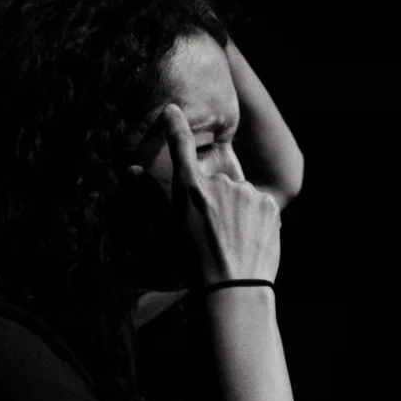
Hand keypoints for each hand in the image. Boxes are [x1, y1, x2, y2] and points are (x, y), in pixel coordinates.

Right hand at [159, 104, 279, 288]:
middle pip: (216, 183)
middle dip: (214, 200)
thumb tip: (130, 170)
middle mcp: (220, 183)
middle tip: (211, 233)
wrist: (234, 291)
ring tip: (231, 241)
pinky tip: (248, 241)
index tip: (174, 110)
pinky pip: (258, 205)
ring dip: (236, 210)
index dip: (176, 126)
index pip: (180, 147)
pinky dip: (254, 219)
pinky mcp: (269, 204)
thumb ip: (148, 199)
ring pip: (239, 195)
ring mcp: (247, 193)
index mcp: (189, 189)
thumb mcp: (165, 234)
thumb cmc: (193, 266)